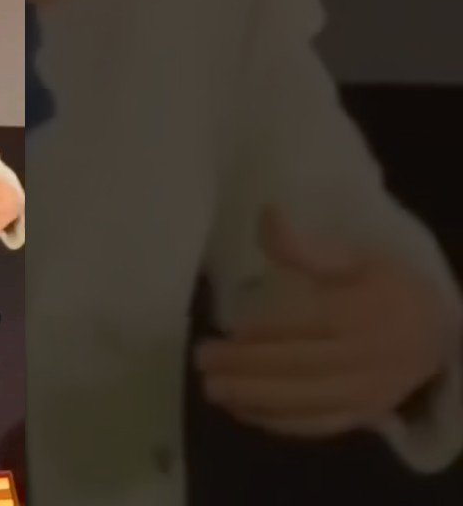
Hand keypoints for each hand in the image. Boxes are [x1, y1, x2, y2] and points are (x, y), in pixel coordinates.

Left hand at [195, 207, 455, 438]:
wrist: (438, 333)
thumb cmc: (388, 288)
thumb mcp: (356, 257)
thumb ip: (307, 247)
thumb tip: (266, 215)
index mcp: (367, 311)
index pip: (314, 324)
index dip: (270, 330)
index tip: (230, 328)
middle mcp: (368, 357)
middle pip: (304, 366)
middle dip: (248, 365)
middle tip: (204, 359)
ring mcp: (366, 393)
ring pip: (307, 401)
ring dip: (254, 397)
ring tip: (212, 388)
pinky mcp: (361, 417)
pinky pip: (316, 425)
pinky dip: (276, 422)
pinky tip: (241, 410)